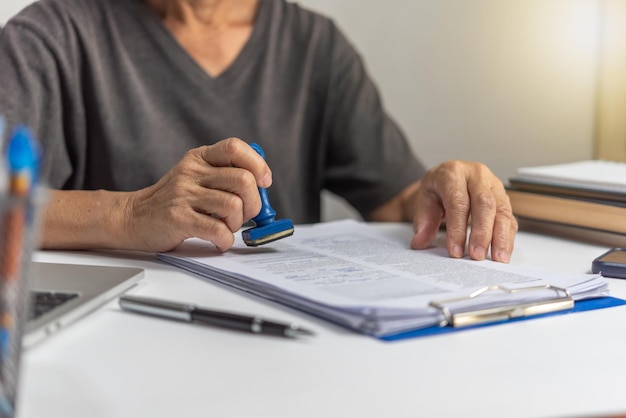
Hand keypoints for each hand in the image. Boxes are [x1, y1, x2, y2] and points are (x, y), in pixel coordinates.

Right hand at [126, 137, 270, 251]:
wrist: (132, 218)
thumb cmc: (171, 201)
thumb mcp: (194, 177)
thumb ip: (223, 175)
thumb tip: (262, 185)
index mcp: (198, 158)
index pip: (234, 148)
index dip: (257, 164)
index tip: (264, 181)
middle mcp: (191, 172)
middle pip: (243, 180)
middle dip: (254, 203)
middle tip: (246, 214)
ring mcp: (183, 194)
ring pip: (233, 206)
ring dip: (237, 223)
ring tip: (226, 227)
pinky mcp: (178, 218)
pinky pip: (217, 229)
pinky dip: (225, 239)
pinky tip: (218, 240)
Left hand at [409, 160, 517, 261]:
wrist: (449, 176)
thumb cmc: (437, 189)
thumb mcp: (424, 201)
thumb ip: (423, 222)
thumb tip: (420, 242)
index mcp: (453, 173)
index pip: (458, 201)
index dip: (457, 228)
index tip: (455, 251)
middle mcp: (477, 175)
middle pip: (484, 203)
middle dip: (482, 233)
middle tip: (476, 255)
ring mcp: (494, 185)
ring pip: (502, 210)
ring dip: (501, 237)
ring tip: (496, 259)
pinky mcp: (504, 198)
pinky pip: (509, 218)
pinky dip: (507, 237)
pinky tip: (502, 252)